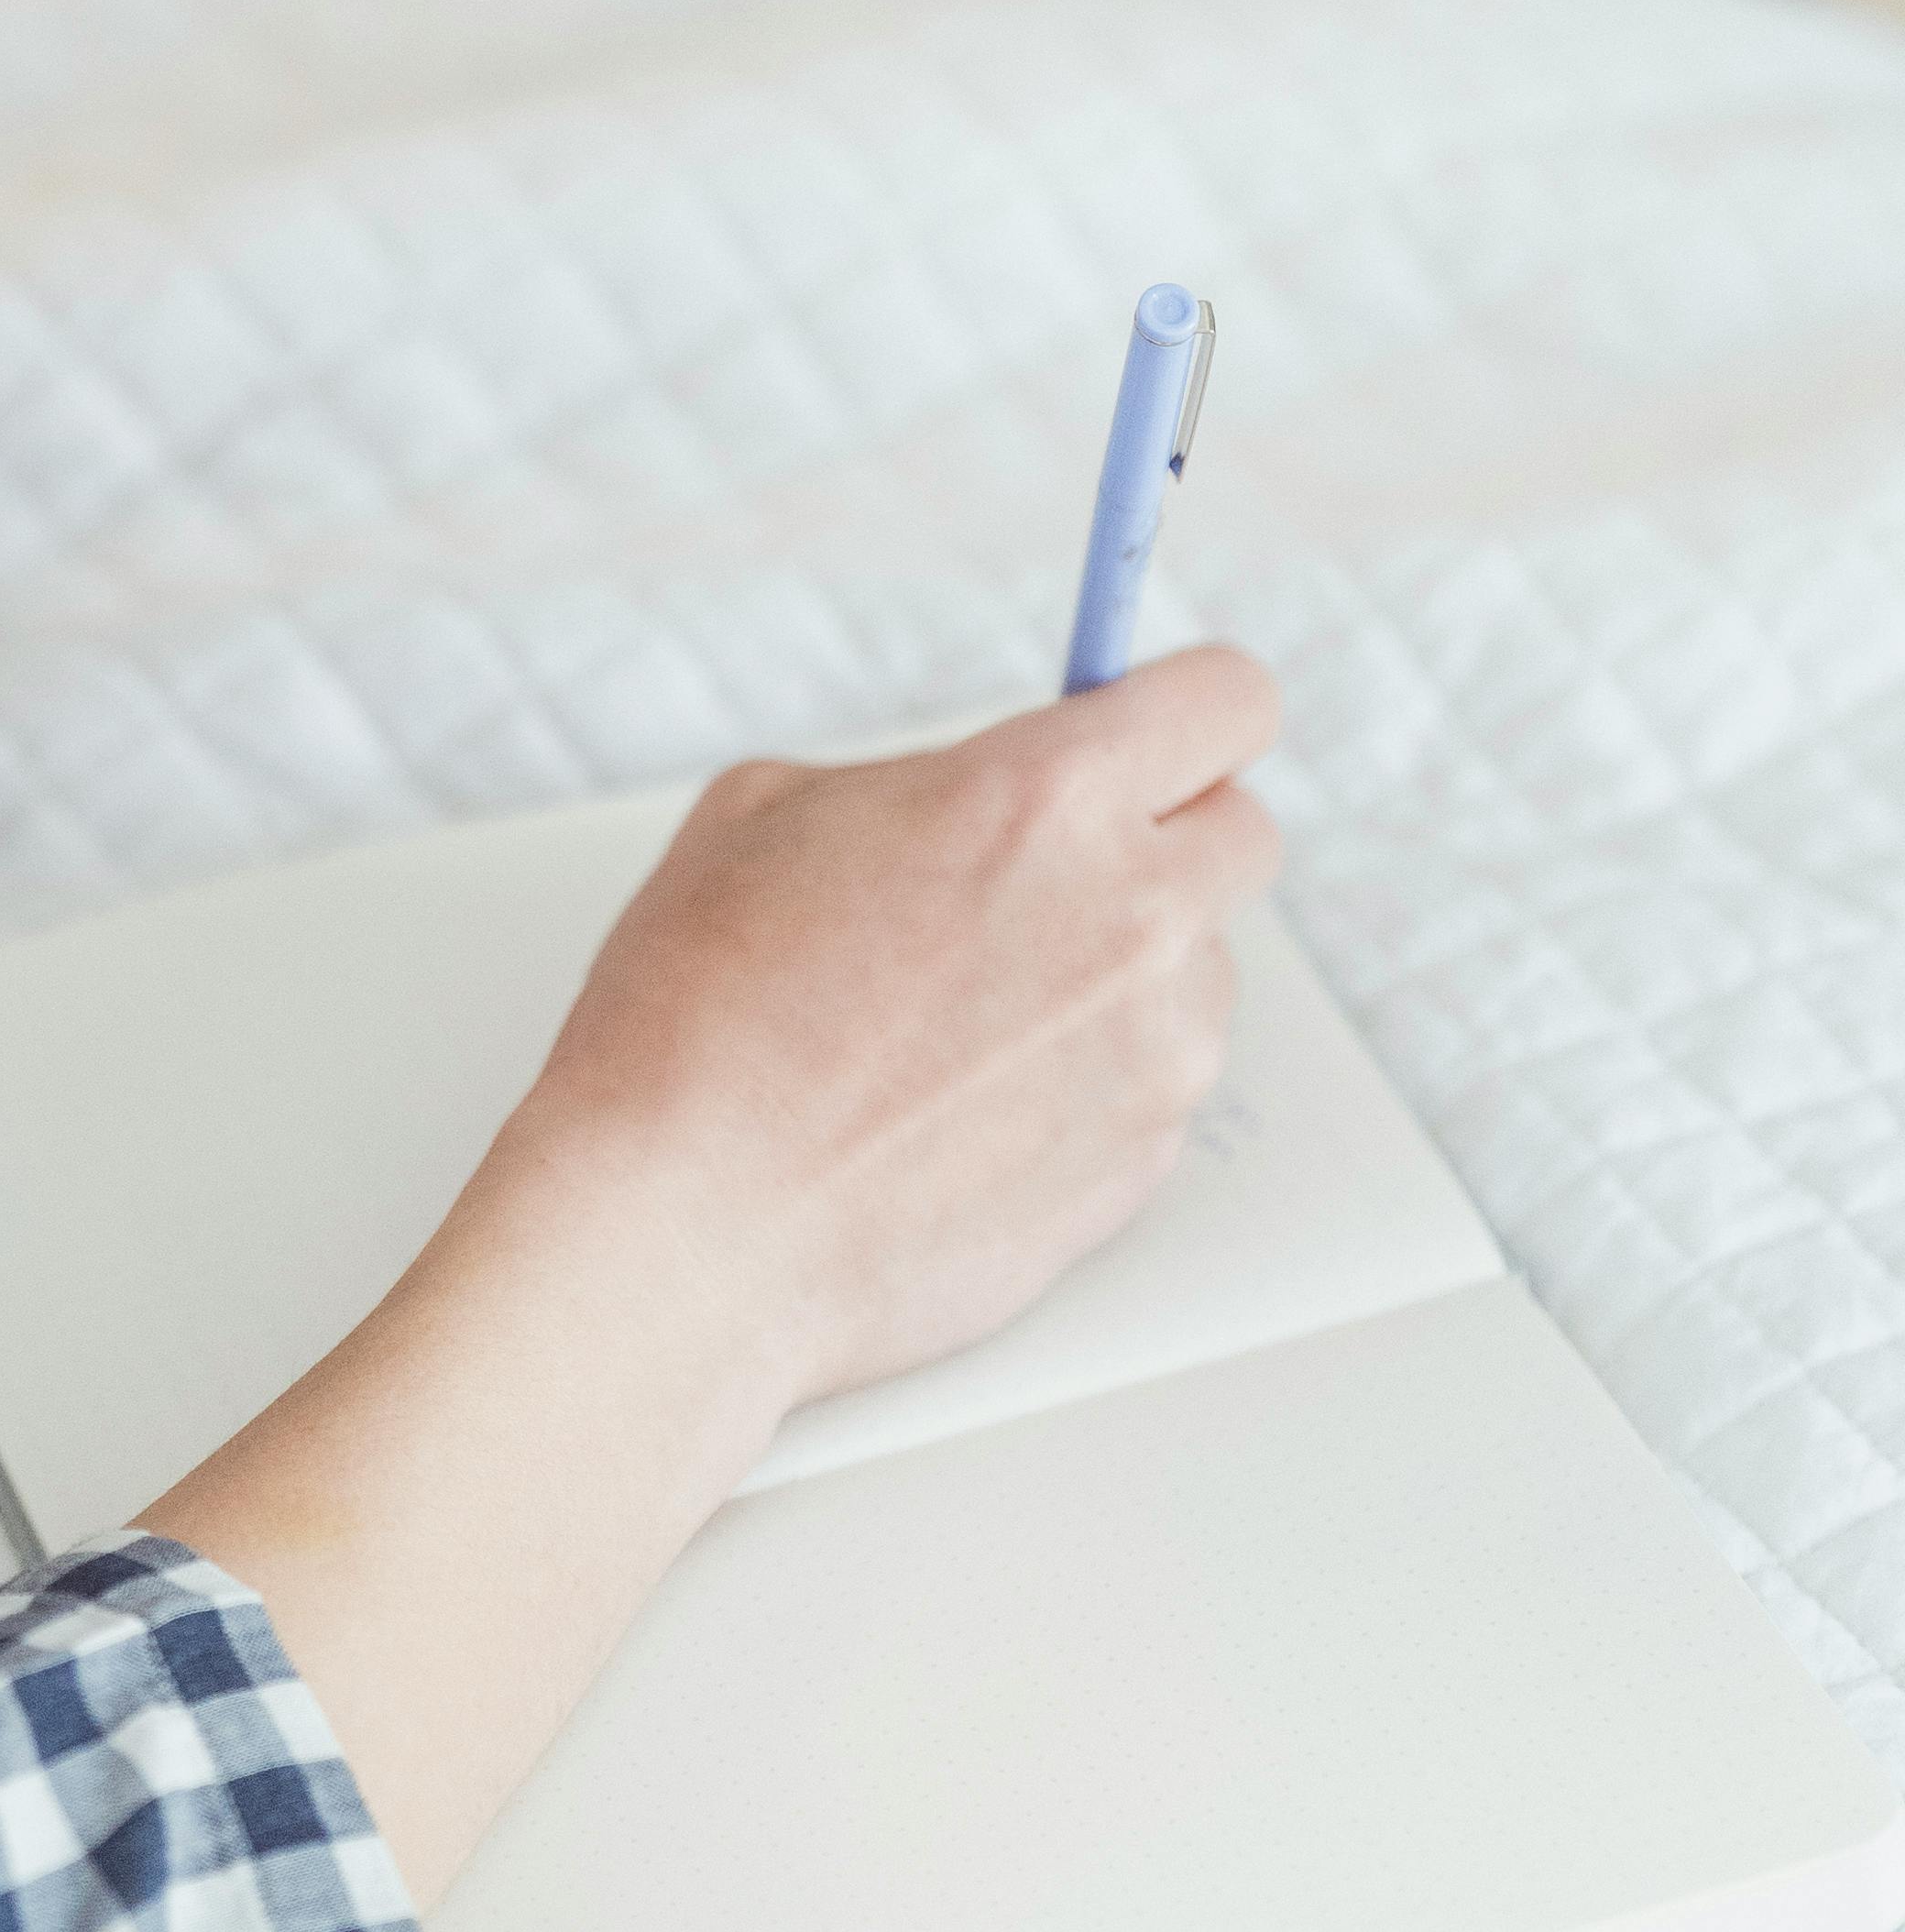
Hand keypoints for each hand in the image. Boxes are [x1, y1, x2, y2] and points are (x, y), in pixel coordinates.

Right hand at [517, 648, 1284, 1454]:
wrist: (687, 1230)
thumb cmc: (699, 1019)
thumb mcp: (766, 813)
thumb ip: (921, 781)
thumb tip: (975, 799)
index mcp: (1046, 800)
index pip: (1227, 700)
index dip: (1185, 710)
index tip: (1151, 732)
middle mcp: (1135, 920)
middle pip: (1243, 835)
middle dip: (1164, 837)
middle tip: (1052, 871)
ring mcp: (1155, 1057)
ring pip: (1198, 972)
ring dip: (1120, 971)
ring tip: (966, 1017)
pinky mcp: (1142, 1168)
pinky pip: (1152, 1087)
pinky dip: (1085, 1083)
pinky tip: (960, 1106)